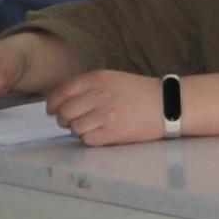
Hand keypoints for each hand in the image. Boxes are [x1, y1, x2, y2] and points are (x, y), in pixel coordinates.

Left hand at [45, 69, 172, 148]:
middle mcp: (98, 94)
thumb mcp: (112, 78)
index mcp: (97, 78)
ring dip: (77, 130)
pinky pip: (88, 140)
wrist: (166, 104)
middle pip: (65, 112)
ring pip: (74, 128)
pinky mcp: (113, 132)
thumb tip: (62, 101)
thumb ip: (88, 86)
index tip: (52, 110)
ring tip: (89, 128)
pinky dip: (90, 139)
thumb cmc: (138, 92)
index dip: (53, 104)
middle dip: (64, 119)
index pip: (62, 92)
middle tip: (71, 122)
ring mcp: (105, 114)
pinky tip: (99, 134)